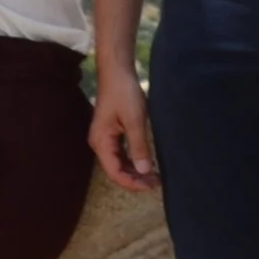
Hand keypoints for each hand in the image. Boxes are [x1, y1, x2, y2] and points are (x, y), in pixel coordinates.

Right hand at [91, 69, 161, 193]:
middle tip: (158, 183)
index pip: (114, 172)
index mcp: (101, 142)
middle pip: (116, 170)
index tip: (151, 186)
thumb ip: (139, 146)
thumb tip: (145, 171)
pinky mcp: (112, 133)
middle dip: (135, 179)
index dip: (132, 182)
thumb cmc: (123, 93)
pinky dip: (133, 161)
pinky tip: (147, 163)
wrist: (117, 72)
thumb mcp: (134, 120)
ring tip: (155, 176)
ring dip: (135, 171)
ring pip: (119, 163)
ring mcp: (105, 138)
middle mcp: (100, 143)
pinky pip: (121, 154)